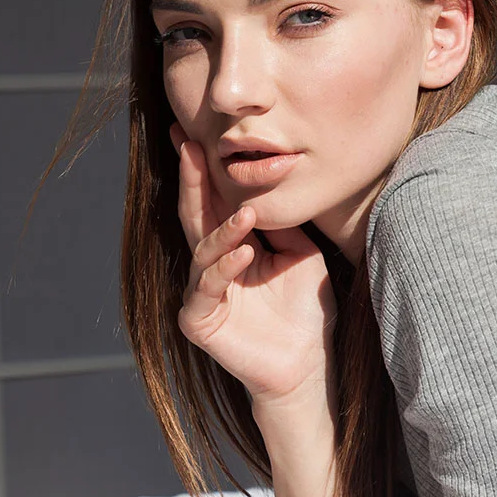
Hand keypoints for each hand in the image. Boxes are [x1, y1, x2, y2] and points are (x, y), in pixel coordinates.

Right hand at [169, 122, 338, 409]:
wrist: (308, 364)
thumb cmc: (306, 311)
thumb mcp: (301, 254)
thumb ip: (281, 225)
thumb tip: (266, 191)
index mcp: (231, 246)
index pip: (213, 202)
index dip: (204, 170)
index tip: (194, 133)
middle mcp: (210, 264)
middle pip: (196, 214)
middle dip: (192, 179)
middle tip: (188, 143)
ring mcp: (201, 292)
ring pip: (202, 248)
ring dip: (224, 229)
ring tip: (247, 214)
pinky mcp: (198, 319)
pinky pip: (208, 287)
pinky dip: (226, 267)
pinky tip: (245, 253)